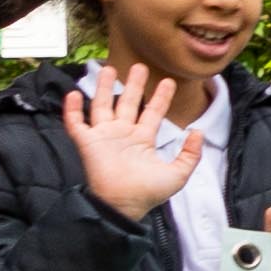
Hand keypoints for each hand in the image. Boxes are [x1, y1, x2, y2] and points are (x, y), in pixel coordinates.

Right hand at [62, 63, 209, 223]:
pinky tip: (73, 93)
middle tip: (139, 66)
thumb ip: (190, 154)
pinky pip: (75, 123)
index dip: (160, 97)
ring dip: (103, 87)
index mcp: (143, 139)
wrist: (123, 204)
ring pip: (102, 105)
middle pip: (127, 103)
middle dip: (133, 84)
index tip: (168, 82)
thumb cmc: (148, 192)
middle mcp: (123, 134)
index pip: (153, 112)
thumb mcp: (178, 174)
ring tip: (108, 68)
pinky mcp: (87, 143)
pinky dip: (72, 109)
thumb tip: (198, 132)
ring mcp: (104, 137)